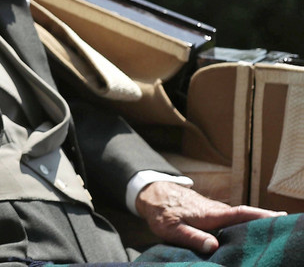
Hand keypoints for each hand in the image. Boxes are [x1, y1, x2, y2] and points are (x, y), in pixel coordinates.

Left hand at [136, 181, 285, 253]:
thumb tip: (214, 246)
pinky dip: (243, 227)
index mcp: (212, 214)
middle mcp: (218, 211)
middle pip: (247, 218)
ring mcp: (216, 212)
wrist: (153, 193)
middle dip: (266, 223)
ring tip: (272, 237)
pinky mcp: (211, 215)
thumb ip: (192, 237)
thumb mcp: (172, 228)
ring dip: (255, 226)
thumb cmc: (161, 211)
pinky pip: (232, 221)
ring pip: (239, 220)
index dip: (262, 216)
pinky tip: (248, 237)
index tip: (282, 217)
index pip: (243, 214)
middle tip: (285, 231)